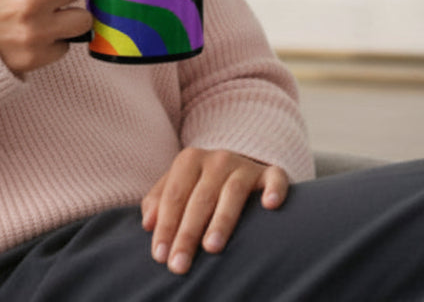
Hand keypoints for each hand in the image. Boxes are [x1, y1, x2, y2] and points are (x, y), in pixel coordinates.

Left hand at [142, 148, 288, 274]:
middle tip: (179, 264)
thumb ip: (159, 202)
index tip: (160, 256)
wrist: (237, 167)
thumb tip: (148, 223)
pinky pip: (275, 178)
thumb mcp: (177, 188)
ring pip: (233, 192)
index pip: (174, 196)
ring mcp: (245, 165)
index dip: (166, 226)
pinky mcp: (270, 173)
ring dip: (222, 220)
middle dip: (187, 234)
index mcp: (190, 160)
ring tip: (212, 247)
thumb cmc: (200, 186)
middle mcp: (218, 159)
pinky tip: (270, 205)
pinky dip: (274, 189)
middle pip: (200, 199)